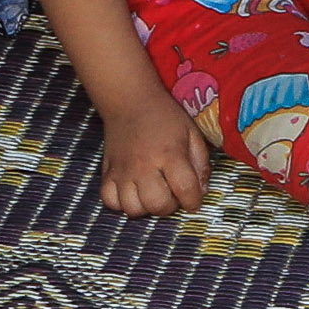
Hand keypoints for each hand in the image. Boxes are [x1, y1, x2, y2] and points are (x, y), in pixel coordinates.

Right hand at [95, 99, 212, 217]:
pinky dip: (121, 203)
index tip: (194, 201)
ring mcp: (123, 171)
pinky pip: (110, 201)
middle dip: (170, 207)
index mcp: (170, 153)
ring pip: (132, 208)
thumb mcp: (191, 132)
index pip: (185, 189)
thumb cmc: (164, 116)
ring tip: (152, 194)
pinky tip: (132, 193)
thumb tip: (201, 191)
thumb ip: (201, 162)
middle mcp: (145, 165)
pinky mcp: (107, 172)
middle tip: (172, 195)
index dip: (194, 202)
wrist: (130, 100)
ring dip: (146, 207)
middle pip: (157, 204)